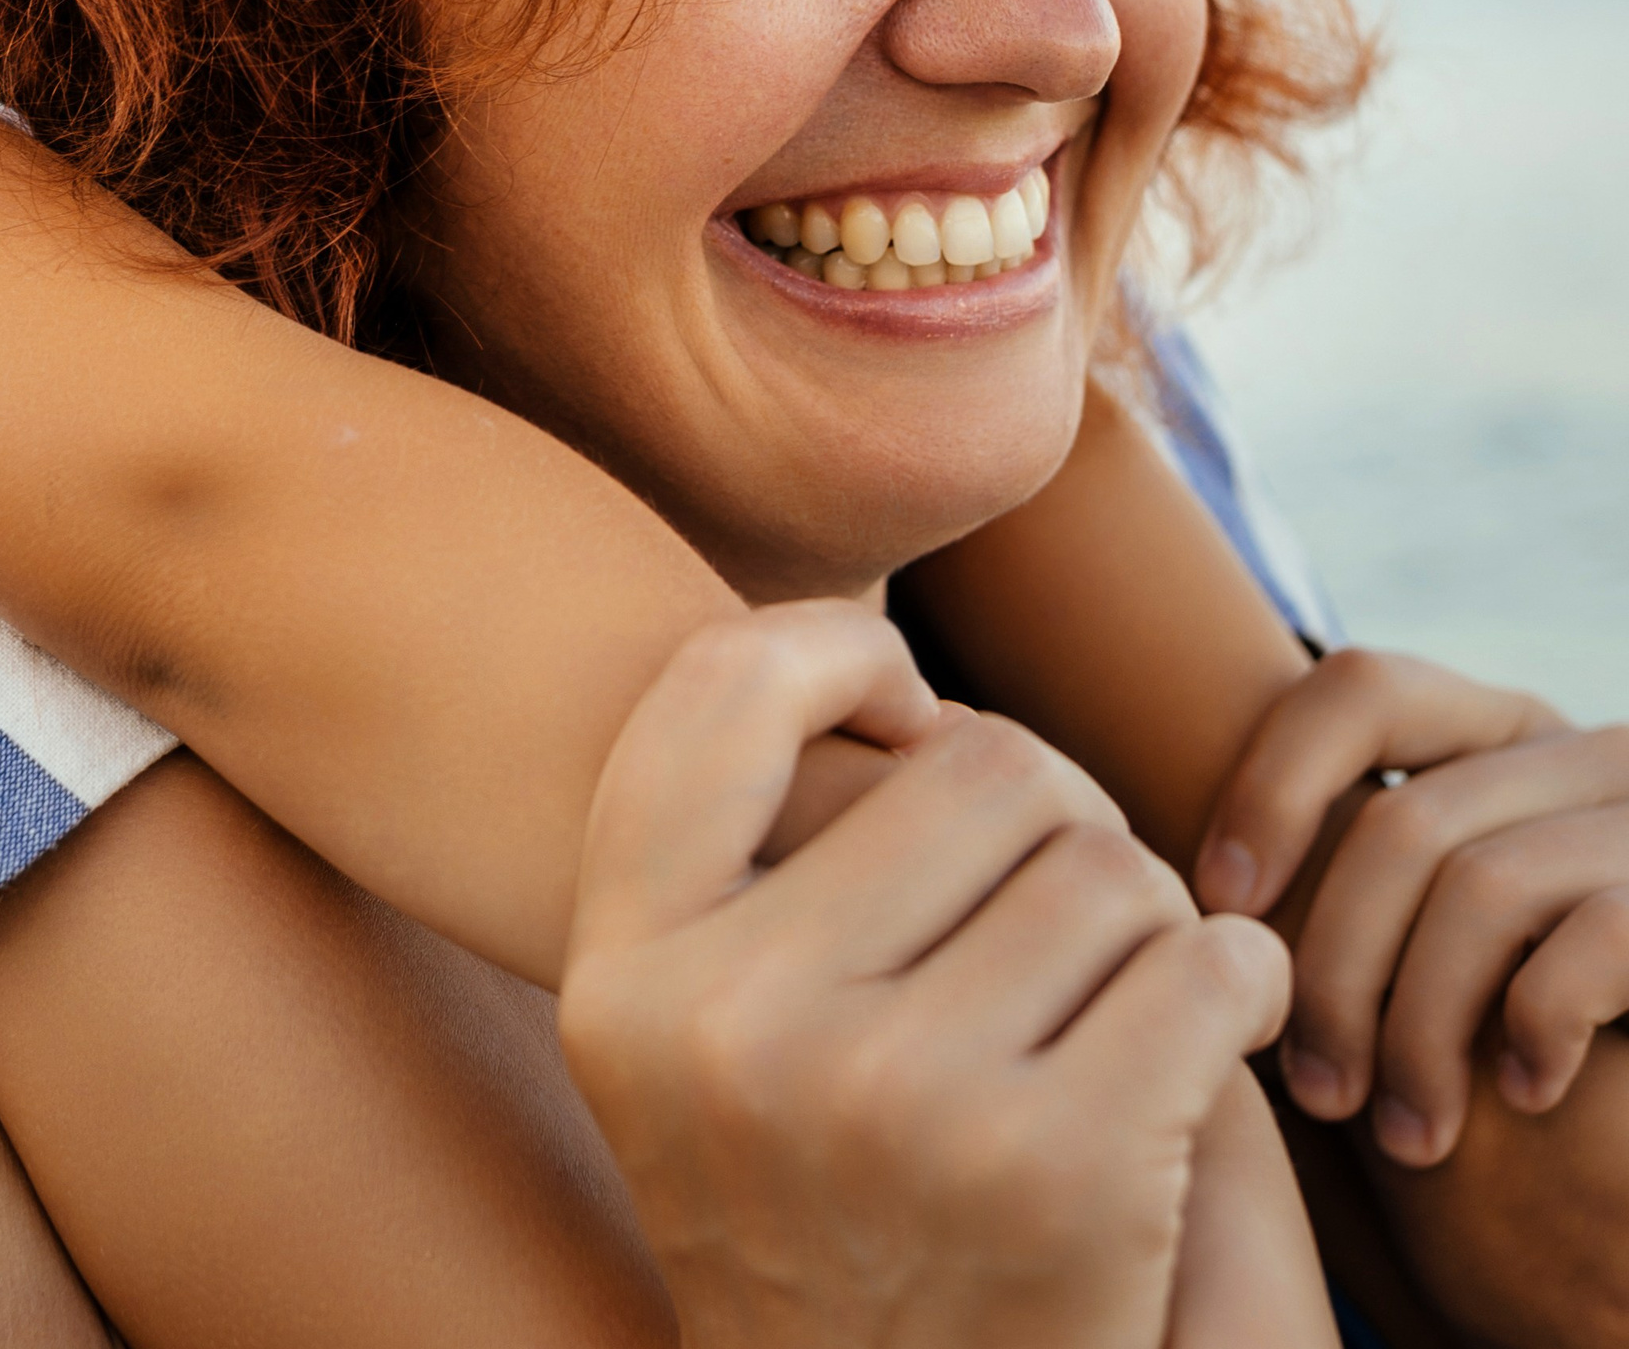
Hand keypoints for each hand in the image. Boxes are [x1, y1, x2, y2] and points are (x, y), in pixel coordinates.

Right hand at [560, 607, 1292, 1348]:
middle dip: (1050, 817)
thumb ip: (729, 858)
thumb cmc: (821, 1210)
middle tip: (1051, 912)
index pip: (721, 689)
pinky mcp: (1064, 1173)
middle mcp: (738, 1030)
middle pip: (981, 762)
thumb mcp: (690, 1043)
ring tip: (1116, 996)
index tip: (907, 716)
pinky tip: (1216, 1030)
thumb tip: (888, 673)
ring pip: (1109, 863)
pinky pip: (1210, 966)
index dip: (838, 655)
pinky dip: (1242, 981)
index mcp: (624, 979)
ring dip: (1146, 915)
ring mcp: (898, 1102)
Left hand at [1194, 648, 1628, 1166]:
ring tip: (1406, 1131)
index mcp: (1505, 731)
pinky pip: (1588, 944)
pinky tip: (1522, 1094)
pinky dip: (1533, 1028)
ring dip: (1419, 1029)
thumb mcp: (1452, 917)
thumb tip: (1189, 896)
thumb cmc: (1531, 1030)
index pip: (1359, 688)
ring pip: (1480, 890)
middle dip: (1334, 967)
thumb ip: (1366, 873)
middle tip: (1315, 1093)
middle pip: (1402, 821)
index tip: (1216, 903)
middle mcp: (1586, 751)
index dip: (1271, 784)